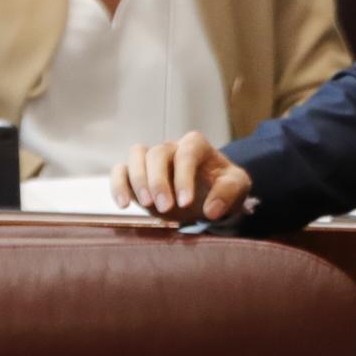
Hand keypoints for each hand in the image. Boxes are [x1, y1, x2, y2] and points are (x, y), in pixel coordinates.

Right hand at [113, 133, 252, 224]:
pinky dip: (118, 185)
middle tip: (165, 207)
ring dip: (138, 180)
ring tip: (146, 204)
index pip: (186, 153)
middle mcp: (171, 147)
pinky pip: (120, 171)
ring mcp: (151, 159)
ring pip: (136, 155)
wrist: (208, 195)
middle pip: (157, 153)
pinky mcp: (136, 174)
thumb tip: (211, 210)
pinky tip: (124, 204)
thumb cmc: (222, 187)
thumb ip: (229, 194)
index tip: (186, 203)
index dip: (184, 177)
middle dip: (159, 181)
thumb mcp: (237, 187)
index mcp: (195, 145)